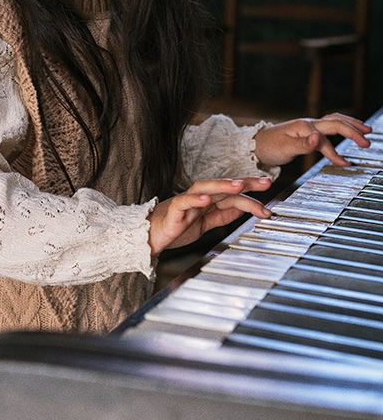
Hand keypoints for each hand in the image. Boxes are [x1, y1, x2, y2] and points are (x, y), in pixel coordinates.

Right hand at [148, 177, 272, 256]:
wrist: (149, 237)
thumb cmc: (175, 228)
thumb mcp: (205, 224)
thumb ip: (222, 216)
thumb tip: (242, 209)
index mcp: (207, 201)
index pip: (232, 193)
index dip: (250, 192)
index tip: (268, 192)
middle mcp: (198, 197)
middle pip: (223, 186)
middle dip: (244, 183)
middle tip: (265, 182)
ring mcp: (186, 202)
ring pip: (205, 188)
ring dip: (222, 185)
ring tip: (239, 185)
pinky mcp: (173, 210)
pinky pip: (184, 202)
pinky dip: (195, 199)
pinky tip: (207, 199)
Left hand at [254, 113, 371, 167]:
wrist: (255, 145)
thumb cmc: (268, 147)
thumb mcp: (284, 148)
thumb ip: (303, 145)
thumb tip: (318, 139)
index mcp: (304, 127)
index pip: (326, 139)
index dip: (336, 152)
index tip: (346, 164)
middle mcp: (308, 124)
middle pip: (336, 122)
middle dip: (354, 129)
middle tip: (368, 138)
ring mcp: (308, 127)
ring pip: (334, 121)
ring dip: (350, 125)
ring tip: (365, 131)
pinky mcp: (306, 132)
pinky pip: (328, 129)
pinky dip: (340, 132)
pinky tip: (346, 137)